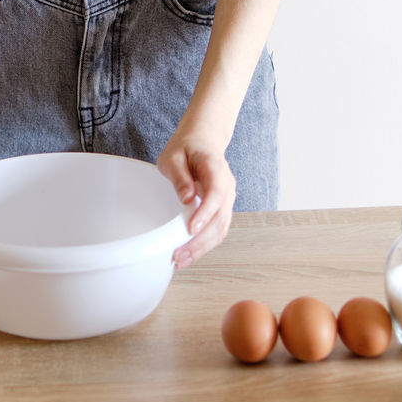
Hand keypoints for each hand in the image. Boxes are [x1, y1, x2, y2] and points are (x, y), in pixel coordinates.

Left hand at [156, 122, 236, 267]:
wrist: (202, 141)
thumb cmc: (186, 148)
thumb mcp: (173, 155)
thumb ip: (179, 176)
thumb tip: (187, 199)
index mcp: (216, 168)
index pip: (216, 193)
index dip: (205, 213)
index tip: (190, 229)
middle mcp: (227, 186)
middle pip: (221, 217)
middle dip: (201, 240)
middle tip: (179, 255)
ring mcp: (227, 199)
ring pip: (221, 228)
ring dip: (203, 247)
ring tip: (181, 260)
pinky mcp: (222, 208)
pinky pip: (218, 229)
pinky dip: (206, 244)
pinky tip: (190, 253)